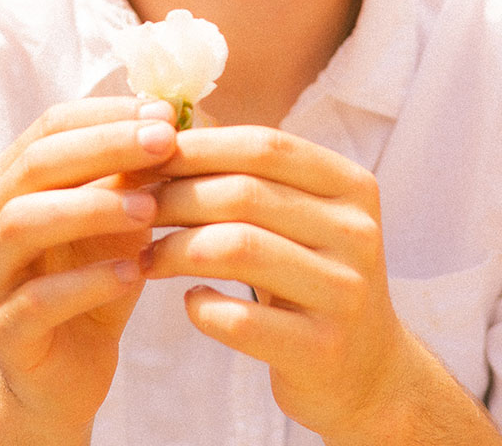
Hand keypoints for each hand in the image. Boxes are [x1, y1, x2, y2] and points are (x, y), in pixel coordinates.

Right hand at [0, 98, 177, 440]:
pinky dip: (88, 281)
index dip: (108, 114)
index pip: (51, 125)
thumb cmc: (98, 271)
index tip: (166, 114)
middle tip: (165, 144)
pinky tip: (134, 272)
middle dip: (105, 147)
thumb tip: (173, 117)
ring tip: (150, 209)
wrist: (71, 365)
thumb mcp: (122, 214)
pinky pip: (38, 299)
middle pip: (36, 164)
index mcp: (12, 179)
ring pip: (23, 222)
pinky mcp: (3, 331)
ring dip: (92, 207)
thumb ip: (134, 171)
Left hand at [143, 126, 409, 442]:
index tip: (147, 157)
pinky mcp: (322, 348)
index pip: (265, 146)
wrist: (368, 369)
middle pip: (245, 194)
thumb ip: (251, 175)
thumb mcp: (301, 216)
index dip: (200, 147)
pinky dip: (201, 306)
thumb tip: (166, 132)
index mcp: (351, 185)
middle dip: (175, 197)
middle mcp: (356, 232)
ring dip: (175, 249)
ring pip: (238, 249)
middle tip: (133, 209)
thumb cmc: (310, 274)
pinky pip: (240, 318)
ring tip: (147, 257)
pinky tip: (190, 302)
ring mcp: (344, 291)